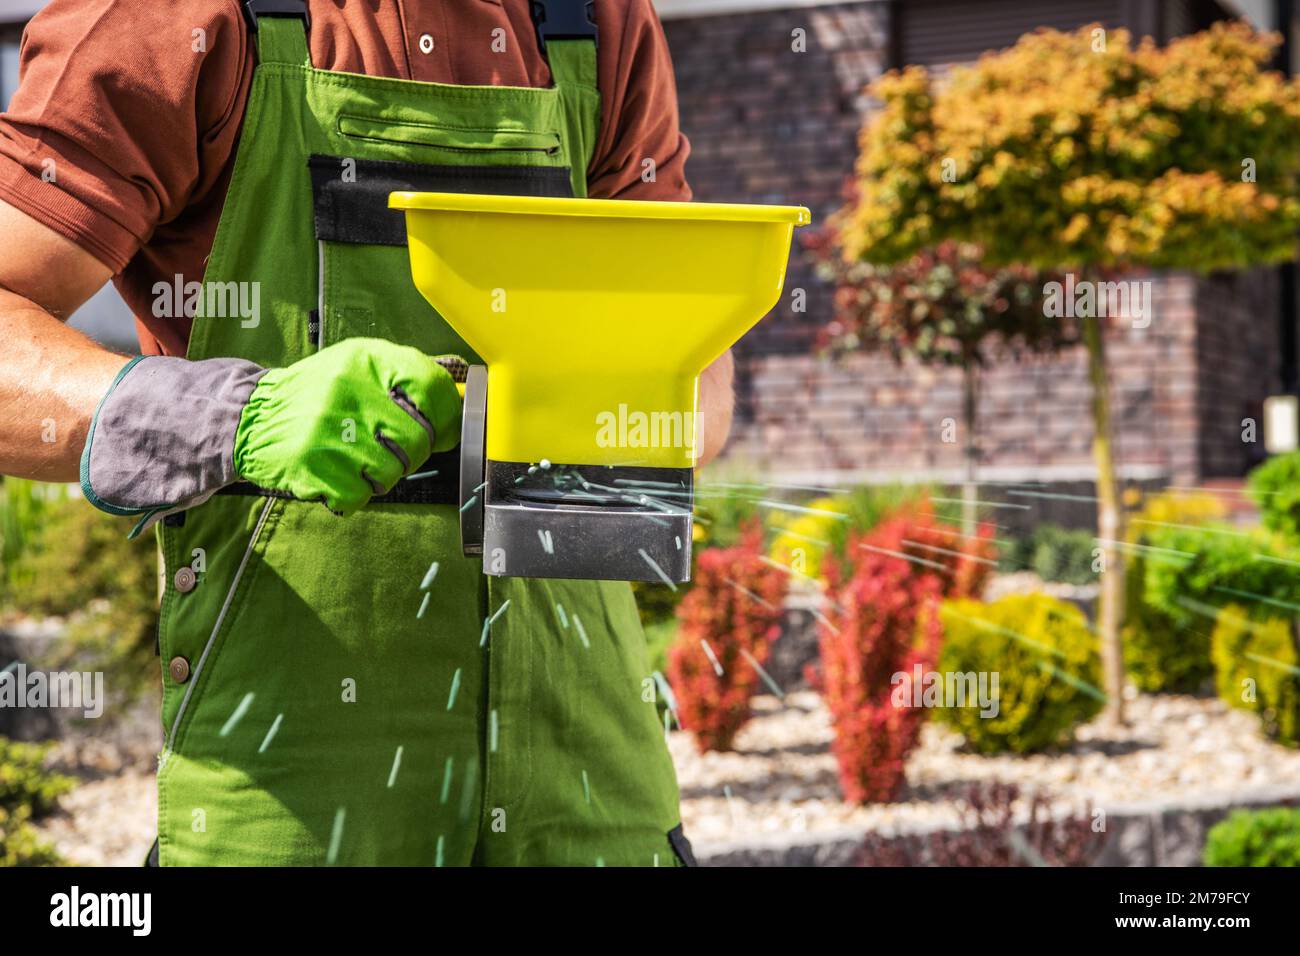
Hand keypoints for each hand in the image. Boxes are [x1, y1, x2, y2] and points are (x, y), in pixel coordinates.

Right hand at [234, 338, 463, 514]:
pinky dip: (354, 494)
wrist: (253, 416)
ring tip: (359, 459)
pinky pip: (360, 496)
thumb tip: (456, 416)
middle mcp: (347, 391)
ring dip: (382, 475)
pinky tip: (338, 475)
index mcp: (364, 361)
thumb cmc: (320, 395)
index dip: (444, 416)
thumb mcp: (359, 368)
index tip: (440, 429)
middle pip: (417, 439)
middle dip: (411, 453)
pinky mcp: (312, 467)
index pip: (430, 387)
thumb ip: (407, 381)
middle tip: (391, 449)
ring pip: (392, 472)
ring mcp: (328, 431)